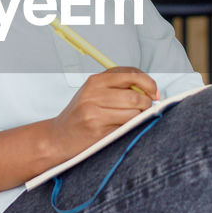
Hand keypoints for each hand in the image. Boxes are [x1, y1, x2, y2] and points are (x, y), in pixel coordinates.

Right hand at [45, 66, 160, 160]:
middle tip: (144, 111)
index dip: (148, 83)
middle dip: (146, 104)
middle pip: (135, 96)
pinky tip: (121, 129)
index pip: (131, 74)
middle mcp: (93, 94)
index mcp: (95, 81)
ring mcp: (94, 112)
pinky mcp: (97, 129)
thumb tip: (150, 91)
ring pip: (133, 112)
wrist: (58, 137)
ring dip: (139, 118)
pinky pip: (126, 126)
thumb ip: (117, 87)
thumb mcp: (93, 93)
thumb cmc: (81, 115)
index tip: (154, 93)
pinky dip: (130, 128)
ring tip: (131, 120)